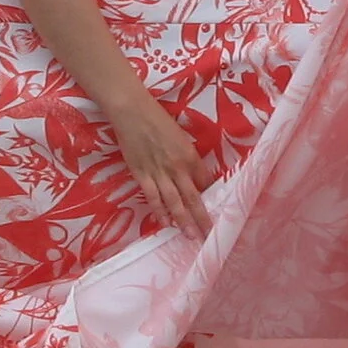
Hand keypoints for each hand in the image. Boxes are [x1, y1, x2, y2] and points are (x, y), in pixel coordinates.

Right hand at [111, 92, 215, 237]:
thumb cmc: (158, 119)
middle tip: (209, 235)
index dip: (209, 197)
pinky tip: (165, 224)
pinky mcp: (141, 174)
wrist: (132, 111)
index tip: (214, 210)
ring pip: (174, 202)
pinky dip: (159, 212)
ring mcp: (159, 173)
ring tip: (190, 236)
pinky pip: (153, 198)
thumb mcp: (180, 136)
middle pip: (192, 198)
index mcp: (190, 155)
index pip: (204, 182)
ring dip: (183, 221)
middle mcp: (177, 167)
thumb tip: (194, 174)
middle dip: (202, 218)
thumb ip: (187, 156)